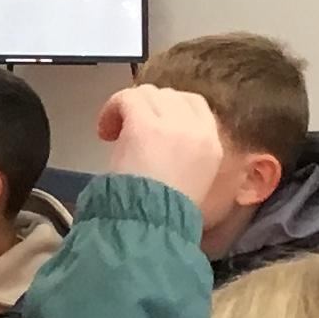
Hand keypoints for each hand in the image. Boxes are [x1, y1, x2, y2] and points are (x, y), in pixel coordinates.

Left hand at [96, 85, 228, 214]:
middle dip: (149, 108)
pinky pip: (127, 98)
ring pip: (148, 94)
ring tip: (115, 134)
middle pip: (170, 96)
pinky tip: (105, 132)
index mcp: (213, 145)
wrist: (152, 224)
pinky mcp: (144, 123)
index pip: (197, 105)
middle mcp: (197, 129)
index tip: (153, 125)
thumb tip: (166, 144)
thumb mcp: (192, 184)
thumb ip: (187, 157)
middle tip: (130, 132)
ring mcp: (171, 123)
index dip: (171, 109)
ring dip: (130, 108)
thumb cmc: (167, 215)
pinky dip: (112, 108)